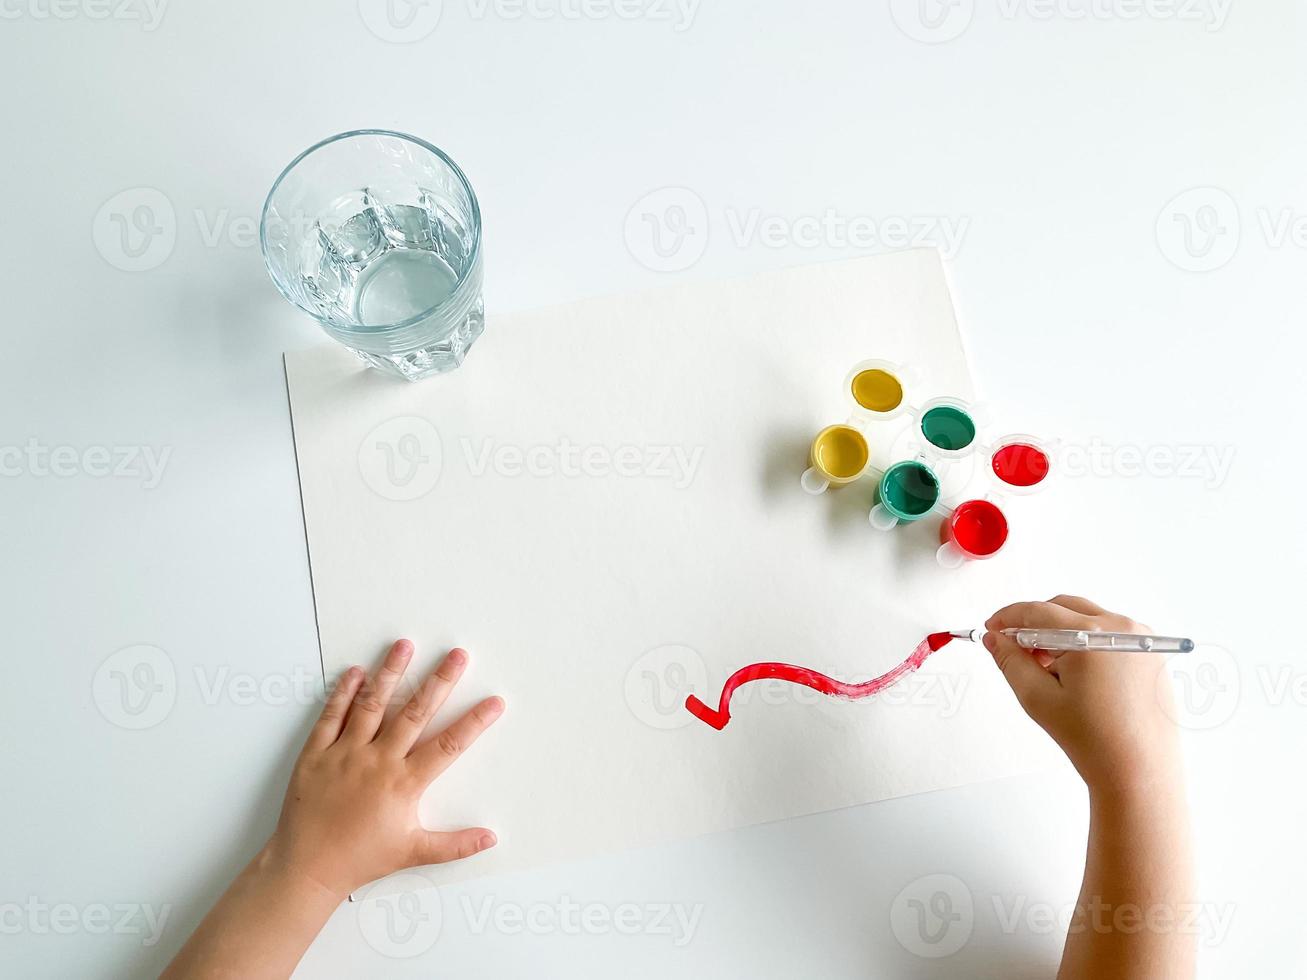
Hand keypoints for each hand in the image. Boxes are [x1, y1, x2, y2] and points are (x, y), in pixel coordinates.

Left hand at [264, 640, 504, 898]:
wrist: (306, 868)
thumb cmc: (360, 860)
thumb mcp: (413, 852)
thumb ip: (455, 844)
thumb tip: (490, 838)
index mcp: (404, 784)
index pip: (448, 745)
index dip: (474, 722)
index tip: (494, 702)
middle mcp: (378, 762)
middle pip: (415, 713)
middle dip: (439, 681)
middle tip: (457, 655)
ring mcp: (345, 754)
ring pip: (372, 704)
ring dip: (390, 673)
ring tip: (404, 645)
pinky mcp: (317, 753)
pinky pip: (331, 716)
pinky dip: (343, 692)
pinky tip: (355, 671)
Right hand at [984, 595, 1179, 796]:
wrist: (1140, 770)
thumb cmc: (1095, 740)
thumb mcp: (1037, 698)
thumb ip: (1010, 661)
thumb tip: (995, 639)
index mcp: (1091, 636)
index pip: (1038, 611)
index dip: (1008, 617)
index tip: (993, 628)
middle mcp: (1122, 628)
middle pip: (1064, 607)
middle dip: (1036, 624)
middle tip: (1018, 651)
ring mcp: (1142, 639)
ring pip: (1088, 618)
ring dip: (1062, 633)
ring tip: (1051, 670)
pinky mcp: (1152, 653)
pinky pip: (1111, 634)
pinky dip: (1087, 643)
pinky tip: (1077, 675)